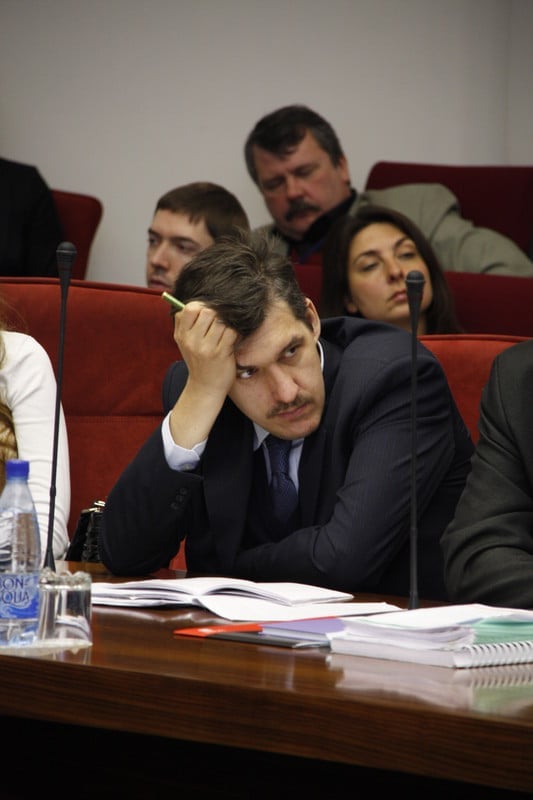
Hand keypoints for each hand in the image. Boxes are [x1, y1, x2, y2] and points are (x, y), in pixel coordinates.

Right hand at [169, 301, 237, 447]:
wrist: (205, 387)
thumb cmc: (198, 361)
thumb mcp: (185, 343)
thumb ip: (185, 322)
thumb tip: (196, 301)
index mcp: (181, 335)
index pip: (189, 308)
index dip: (201, 306)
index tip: (207, 314)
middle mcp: (191, 340)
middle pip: (208, 311)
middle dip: (217, 315)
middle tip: (220, 324)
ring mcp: (205, 348)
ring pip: (221, 321)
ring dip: (227, 325)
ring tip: (225, 333)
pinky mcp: (220, 354)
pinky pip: (231, 332)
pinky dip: (235, 333)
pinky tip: (232, 340)